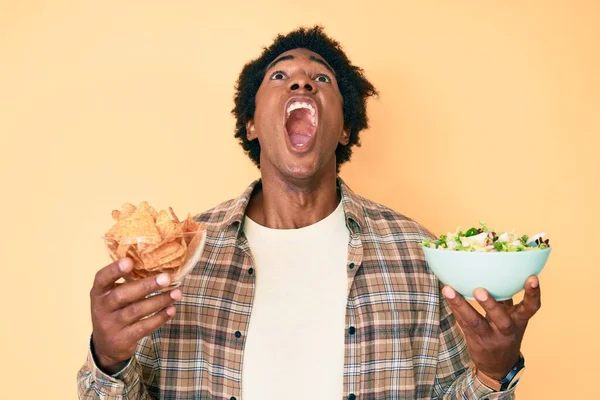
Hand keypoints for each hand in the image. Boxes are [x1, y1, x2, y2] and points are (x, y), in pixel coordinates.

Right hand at [90, 258, 181, 373]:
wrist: (106, 347)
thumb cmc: (115, 312)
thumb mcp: (112, 297)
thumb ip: (127, 283)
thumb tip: (157, 265)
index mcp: (99, 293)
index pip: (102, 278)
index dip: (114, 270)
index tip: (130, 261)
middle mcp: (101, 308)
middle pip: (122, 295)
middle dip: (146, 286)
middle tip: (167, 278)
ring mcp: (111, 326)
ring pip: (137, 311)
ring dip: (159, 300)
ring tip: (177, 293)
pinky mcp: (123, 339)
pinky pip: (144, 327)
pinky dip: (160, 318)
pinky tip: (171, 309)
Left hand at [442, 276, 540, 379]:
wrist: (498, 366)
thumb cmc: (504, 332)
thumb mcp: (511, 316)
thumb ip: (505, 297)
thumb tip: (497, 268)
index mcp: (519, 321)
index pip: (531, 308)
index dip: (533, 293)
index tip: (532, 277)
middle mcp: (506, 331)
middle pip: (502, 320)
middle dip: (491, 305)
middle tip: (479, 290)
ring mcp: (490, 338)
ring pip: (475, 323)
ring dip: (461, 305)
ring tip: (449, 290)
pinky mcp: (474, 340)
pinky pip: (462, 323)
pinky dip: (454, 309)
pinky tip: (446, 295)